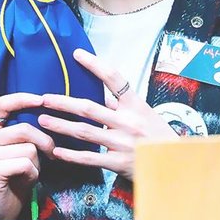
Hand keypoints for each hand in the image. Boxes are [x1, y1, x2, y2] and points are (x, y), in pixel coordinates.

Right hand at [0, 93, 54, 219]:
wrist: (0, 212)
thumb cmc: (14, 178)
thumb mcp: (19, 150)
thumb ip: (25, 134)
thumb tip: (48, 117)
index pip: (2, 104)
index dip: (22, 99)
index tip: (41, 99)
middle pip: (24, 129)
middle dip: (44, 141)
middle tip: (51, 153)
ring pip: (28, 148)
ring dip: (37, 163)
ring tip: (28, 173)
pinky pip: (25, 163)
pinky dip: (33, 174)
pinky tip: (24, 181)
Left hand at [38, 49, 176, 181]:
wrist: (176, 164)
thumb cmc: (157, 135)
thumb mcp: (144, 113)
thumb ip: (120, 104)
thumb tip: (97, 89)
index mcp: (135, 104)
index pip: (114, 78)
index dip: (95, 65)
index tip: (77, 54)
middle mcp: (128, 121)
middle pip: (89, 108)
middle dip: (63, 103)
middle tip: (43, 98)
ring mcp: (122, 143)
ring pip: (85, 132)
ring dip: (61, 126)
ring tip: (43, 121)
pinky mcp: (118, 163)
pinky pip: (90, 158)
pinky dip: (71, 155)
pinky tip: (56, 151)